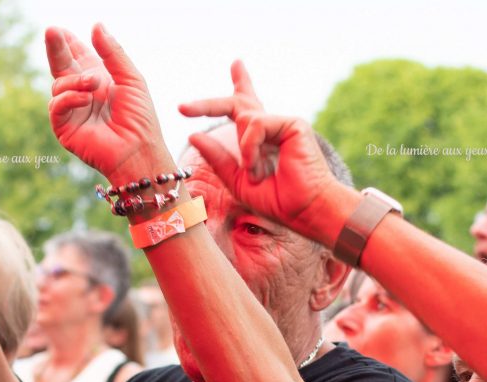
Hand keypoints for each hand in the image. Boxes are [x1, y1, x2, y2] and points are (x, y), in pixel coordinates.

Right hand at [45, 24, 171, 181]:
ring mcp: (72, 111)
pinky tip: (85, 98)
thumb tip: (96, 25)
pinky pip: (57, 106)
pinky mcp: (65, 128)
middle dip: (56, 49)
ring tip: (93, 83)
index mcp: (98, 80)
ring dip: (75, 80)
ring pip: (59, 85)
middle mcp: (82, 94)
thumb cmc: (140, 119)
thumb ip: (113, 53)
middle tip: (52, 31)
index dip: (69, 42)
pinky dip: (69, 98)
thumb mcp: (131, 79)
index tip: (62, 30)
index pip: (77, 56)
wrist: (139, 150)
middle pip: (61, 66)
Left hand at [180, 63, 337, 241]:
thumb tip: (193, 135)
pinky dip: (250, 146)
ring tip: (255, 172)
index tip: (236, 65)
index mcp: (261, 141)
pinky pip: (255, 123)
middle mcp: (272, 129)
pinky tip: (256, 164)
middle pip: (238, 103)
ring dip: (243, 149)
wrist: (305, 211)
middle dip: (207, 105)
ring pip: (243, 117)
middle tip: (182, 108)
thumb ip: (217, 159)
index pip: (248, 107)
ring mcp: (282, 124)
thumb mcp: (237, 181)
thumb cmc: (277, 201)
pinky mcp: (292, 123)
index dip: (242, 84)